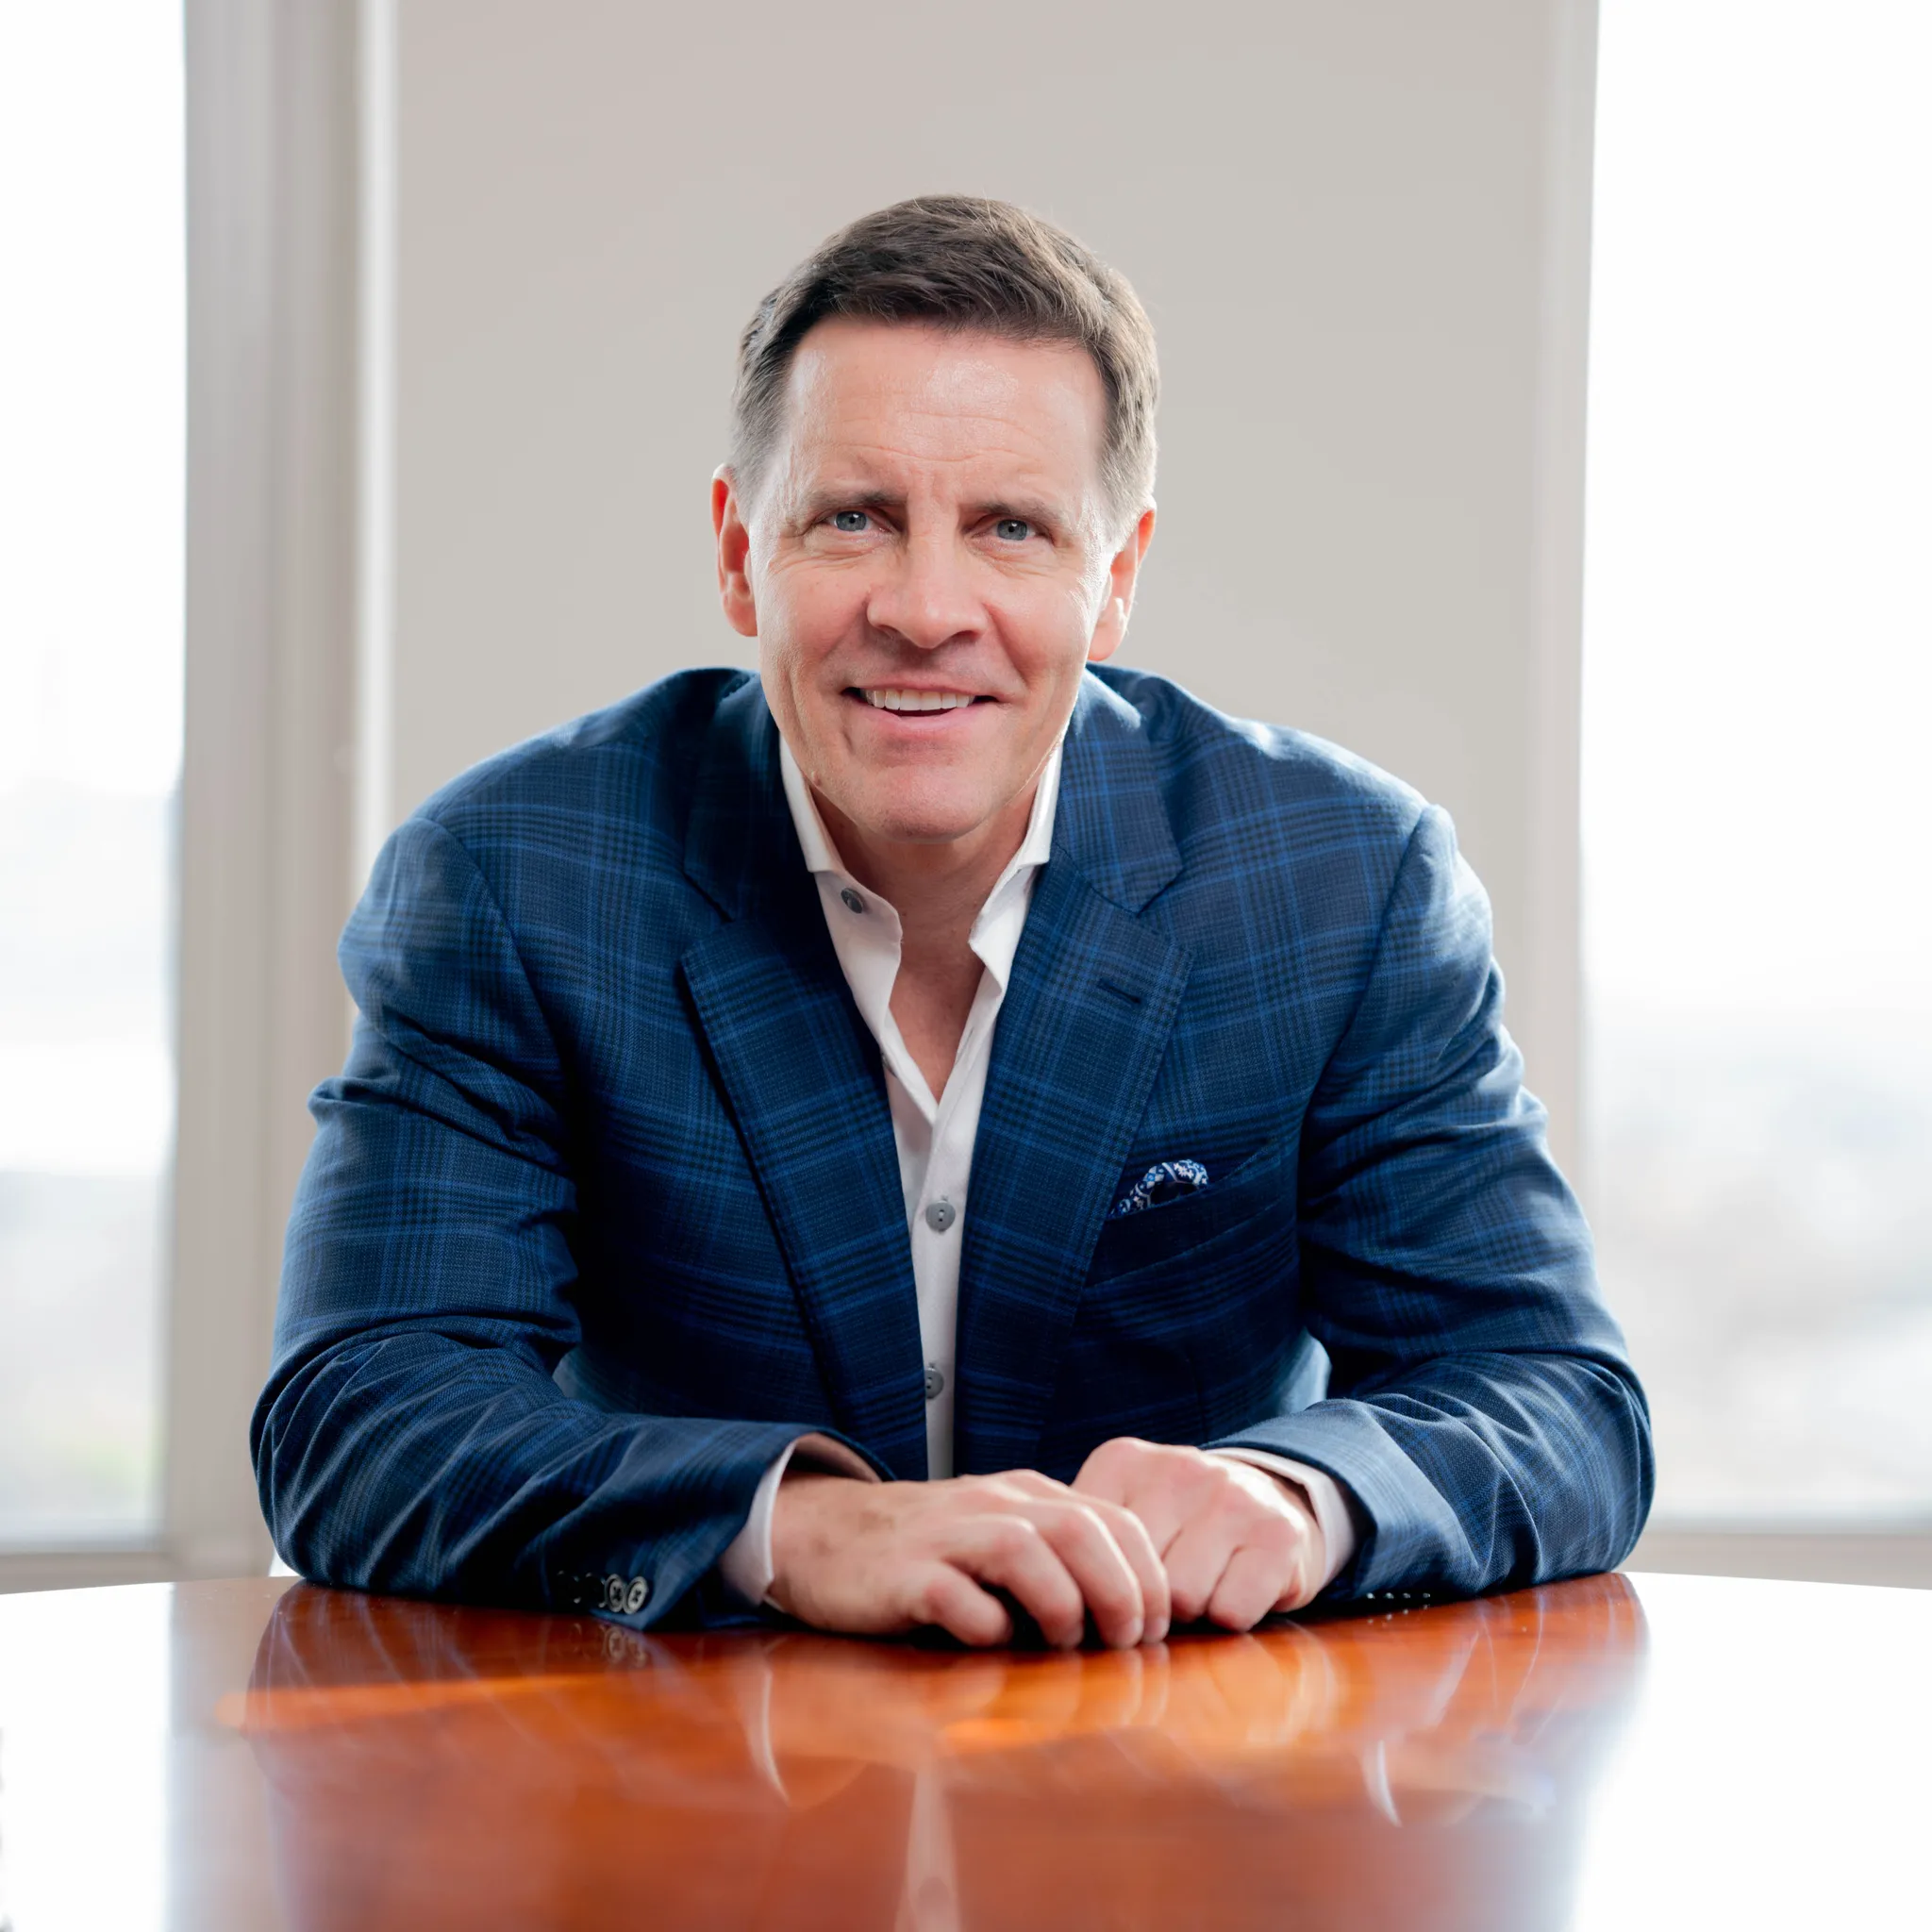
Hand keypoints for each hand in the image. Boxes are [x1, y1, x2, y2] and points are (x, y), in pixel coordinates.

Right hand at [767, 1468, 1170, 1649]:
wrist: (825, 1534)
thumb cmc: (930, 1551)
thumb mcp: (1001, 1534)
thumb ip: (1059, 1558)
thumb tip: (1133, 1622)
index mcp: (1027, 1493)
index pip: (1115, 1517)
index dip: (1148, 1575)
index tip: (1156, 1627)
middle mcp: (993, 1502)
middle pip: (1079, 1530)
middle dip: (1119, 1593)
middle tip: (1124, 1644)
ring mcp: (946, 1534)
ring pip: (1024, 1550)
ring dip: (1060, 1606)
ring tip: (1063, 1644)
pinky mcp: (902, 1573)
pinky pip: (954, 1595)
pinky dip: (984, 1626)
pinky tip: (989, 1642)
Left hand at [1072, 1438, 1324, 1629]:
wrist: (1274, 1498)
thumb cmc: (1178, 1526)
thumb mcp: (1122, 1515)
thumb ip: (1075, 1547)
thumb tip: (1025, 1610)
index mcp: (1122, 1461)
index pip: (1085, 1552)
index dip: (1097, 1588)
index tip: (1112, 1590)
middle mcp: (1177, 1467)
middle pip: (1135, 1581)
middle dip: (1146, 1606)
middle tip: (1164, 1593)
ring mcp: (1230, 1494)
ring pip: (1183, 1599)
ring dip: (1191, 1614)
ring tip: (1201, 1588)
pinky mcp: (1278, 1532)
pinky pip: (1232, 1612)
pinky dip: (1231, 1618)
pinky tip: (1235, 1588)